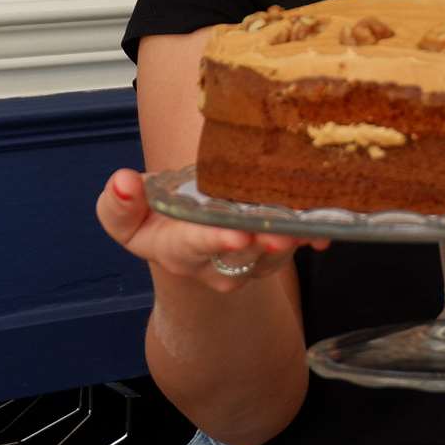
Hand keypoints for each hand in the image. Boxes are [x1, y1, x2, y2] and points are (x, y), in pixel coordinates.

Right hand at [94, 167, 328, 292]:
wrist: (189, 229)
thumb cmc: (157, 216)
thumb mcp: (127, 212)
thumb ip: (118, 203)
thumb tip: (122, 183)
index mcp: (174, 249)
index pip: (191, 247)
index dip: (212, 241)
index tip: (233, 235)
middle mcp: (214, 262)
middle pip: (237, 259)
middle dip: (256, 247)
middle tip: (275, 236)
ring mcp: (248, 258)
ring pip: (272, 255)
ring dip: (290, 242)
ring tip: (303, 228)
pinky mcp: (275, 248)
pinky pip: (297, 246)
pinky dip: (312, 236)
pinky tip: (325, 228)